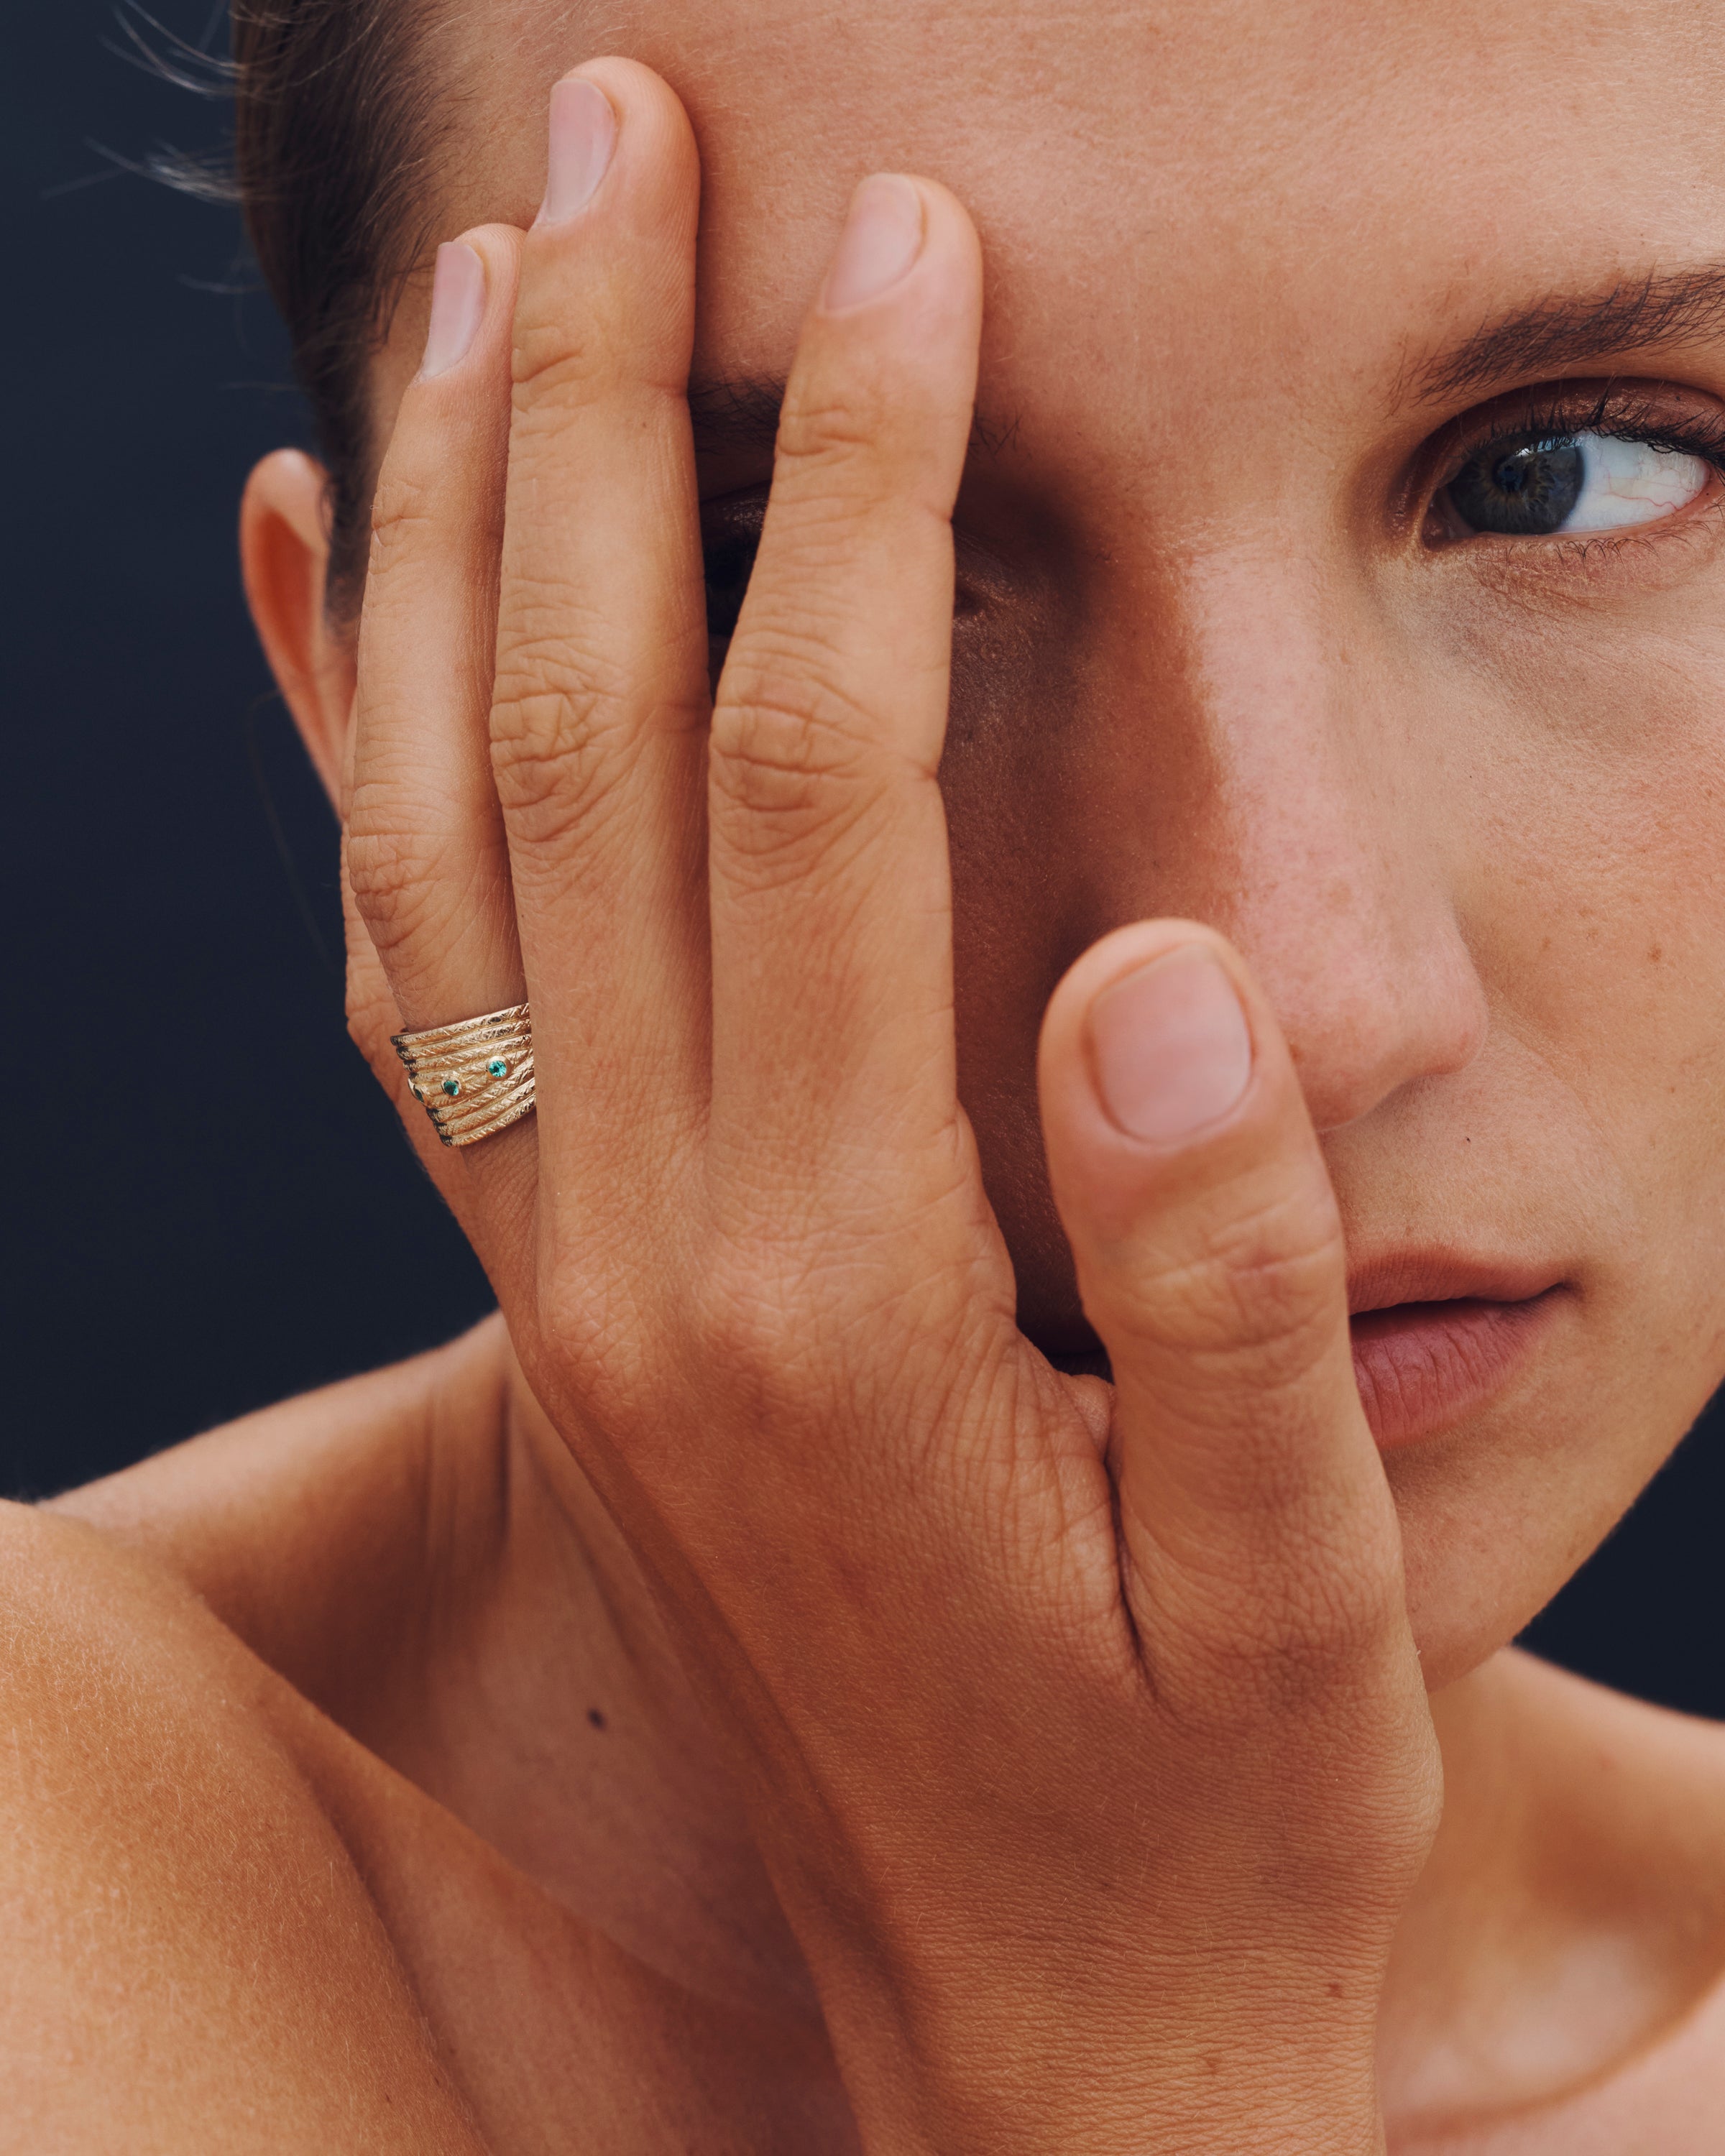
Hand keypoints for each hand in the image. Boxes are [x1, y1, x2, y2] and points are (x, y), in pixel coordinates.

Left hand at [340, 58, 1439, 2153]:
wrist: (1018, 2033)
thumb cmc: (1194, 1818)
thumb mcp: (1284, 1593)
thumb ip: (1222, 1284)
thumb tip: (1180, 955)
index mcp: (827, 1296)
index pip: (822, 789)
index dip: (865, 500)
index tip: (908, 257)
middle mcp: (633, 1260)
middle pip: (577, 750)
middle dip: (609, 417)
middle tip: (629, 141)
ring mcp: (557, 1277)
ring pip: (440, 835)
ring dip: (456, 539)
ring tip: (483, 285)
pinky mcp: (550, 1304)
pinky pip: (391, 977)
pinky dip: (341, 759)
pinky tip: (321, 578)